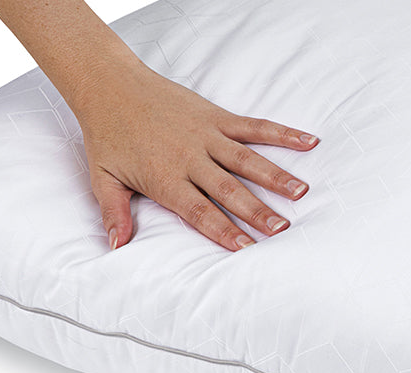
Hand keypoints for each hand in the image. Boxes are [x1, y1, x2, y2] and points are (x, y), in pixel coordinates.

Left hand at [76, 61, 319, 251]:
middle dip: (257, 211)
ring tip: (301, 192)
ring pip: (247, 159)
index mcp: (165, 177)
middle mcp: (190, 157)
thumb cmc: (107, 134)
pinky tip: (307, 141)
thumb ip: (114, 213)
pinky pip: (253, 126)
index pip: (200, 211)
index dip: (224, 231)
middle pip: (229, 189)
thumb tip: (116, 246)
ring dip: (276, 176)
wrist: (110, 85)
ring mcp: (207, 134)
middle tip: (281, 229)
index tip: (246, 249)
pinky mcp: (216, 116)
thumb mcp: (102, 178)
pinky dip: (282, 133)